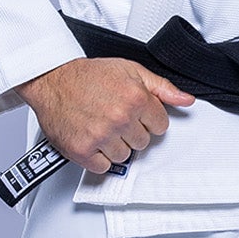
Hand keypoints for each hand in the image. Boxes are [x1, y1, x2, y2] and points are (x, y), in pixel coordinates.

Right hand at [16, 57, 195, 174]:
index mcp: (136, 99)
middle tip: (114, 118)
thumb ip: (161, 87)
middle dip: (131, 132)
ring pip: (124, 156)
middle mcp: (120, 118)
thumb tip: (186, 100)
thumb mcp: (131, 71)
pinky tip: (92, 139)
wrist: (52, 79)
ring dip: (115, 145)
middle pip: (143, 142)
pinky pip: (103, 167)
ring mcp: (101, 136)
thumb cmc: (88, 75)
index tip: (134, 113)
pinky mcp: (82, 150)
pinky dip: (98, 157)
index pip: (161, 126)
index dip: (148, 119)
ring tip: (102, 127)